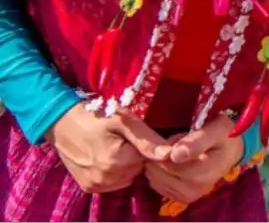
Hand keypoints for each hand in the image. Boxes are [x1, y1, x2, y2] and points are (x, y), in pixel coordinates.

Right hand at [46, 104, 168, 193]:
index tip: (133, 134)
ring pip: (127, 177)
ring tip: (112, 146)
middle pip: (138, 169)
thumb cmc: (96, 116)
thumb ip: (147, 140)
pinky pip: (112, 182)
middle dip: (135, 155)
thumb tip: (170, 154)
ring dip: (125, 164)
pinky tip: (104, 155)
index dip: (144, 146)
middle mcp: (107, 179)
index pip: (148, 159)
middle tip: (121, 138)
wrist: (61, 123)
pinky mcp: (88, 187)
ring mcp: (96, 185)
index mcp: (118, 162)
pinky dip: (113, 171)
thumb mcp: (124, 121)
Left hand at [143, 114, 244, 205]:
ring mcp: (186, 196)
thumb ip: (196, 142)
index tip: (178, 138)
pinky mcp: (182, 198)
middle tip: (178, 145)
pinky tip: (175, 164)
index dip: (165, 147)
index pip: (164, 163)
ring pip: (154, 179)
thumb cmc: (225, 136)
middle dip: (161, 156)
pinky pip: (157, 185)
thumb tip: (174, 155)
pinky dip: (161, 173)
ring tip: (178, 154)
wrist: (233, 151)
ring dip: (160, 164)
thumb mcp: (216, 131)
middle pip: (156, 172)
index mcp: (201, 174)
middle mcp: (193, 190)